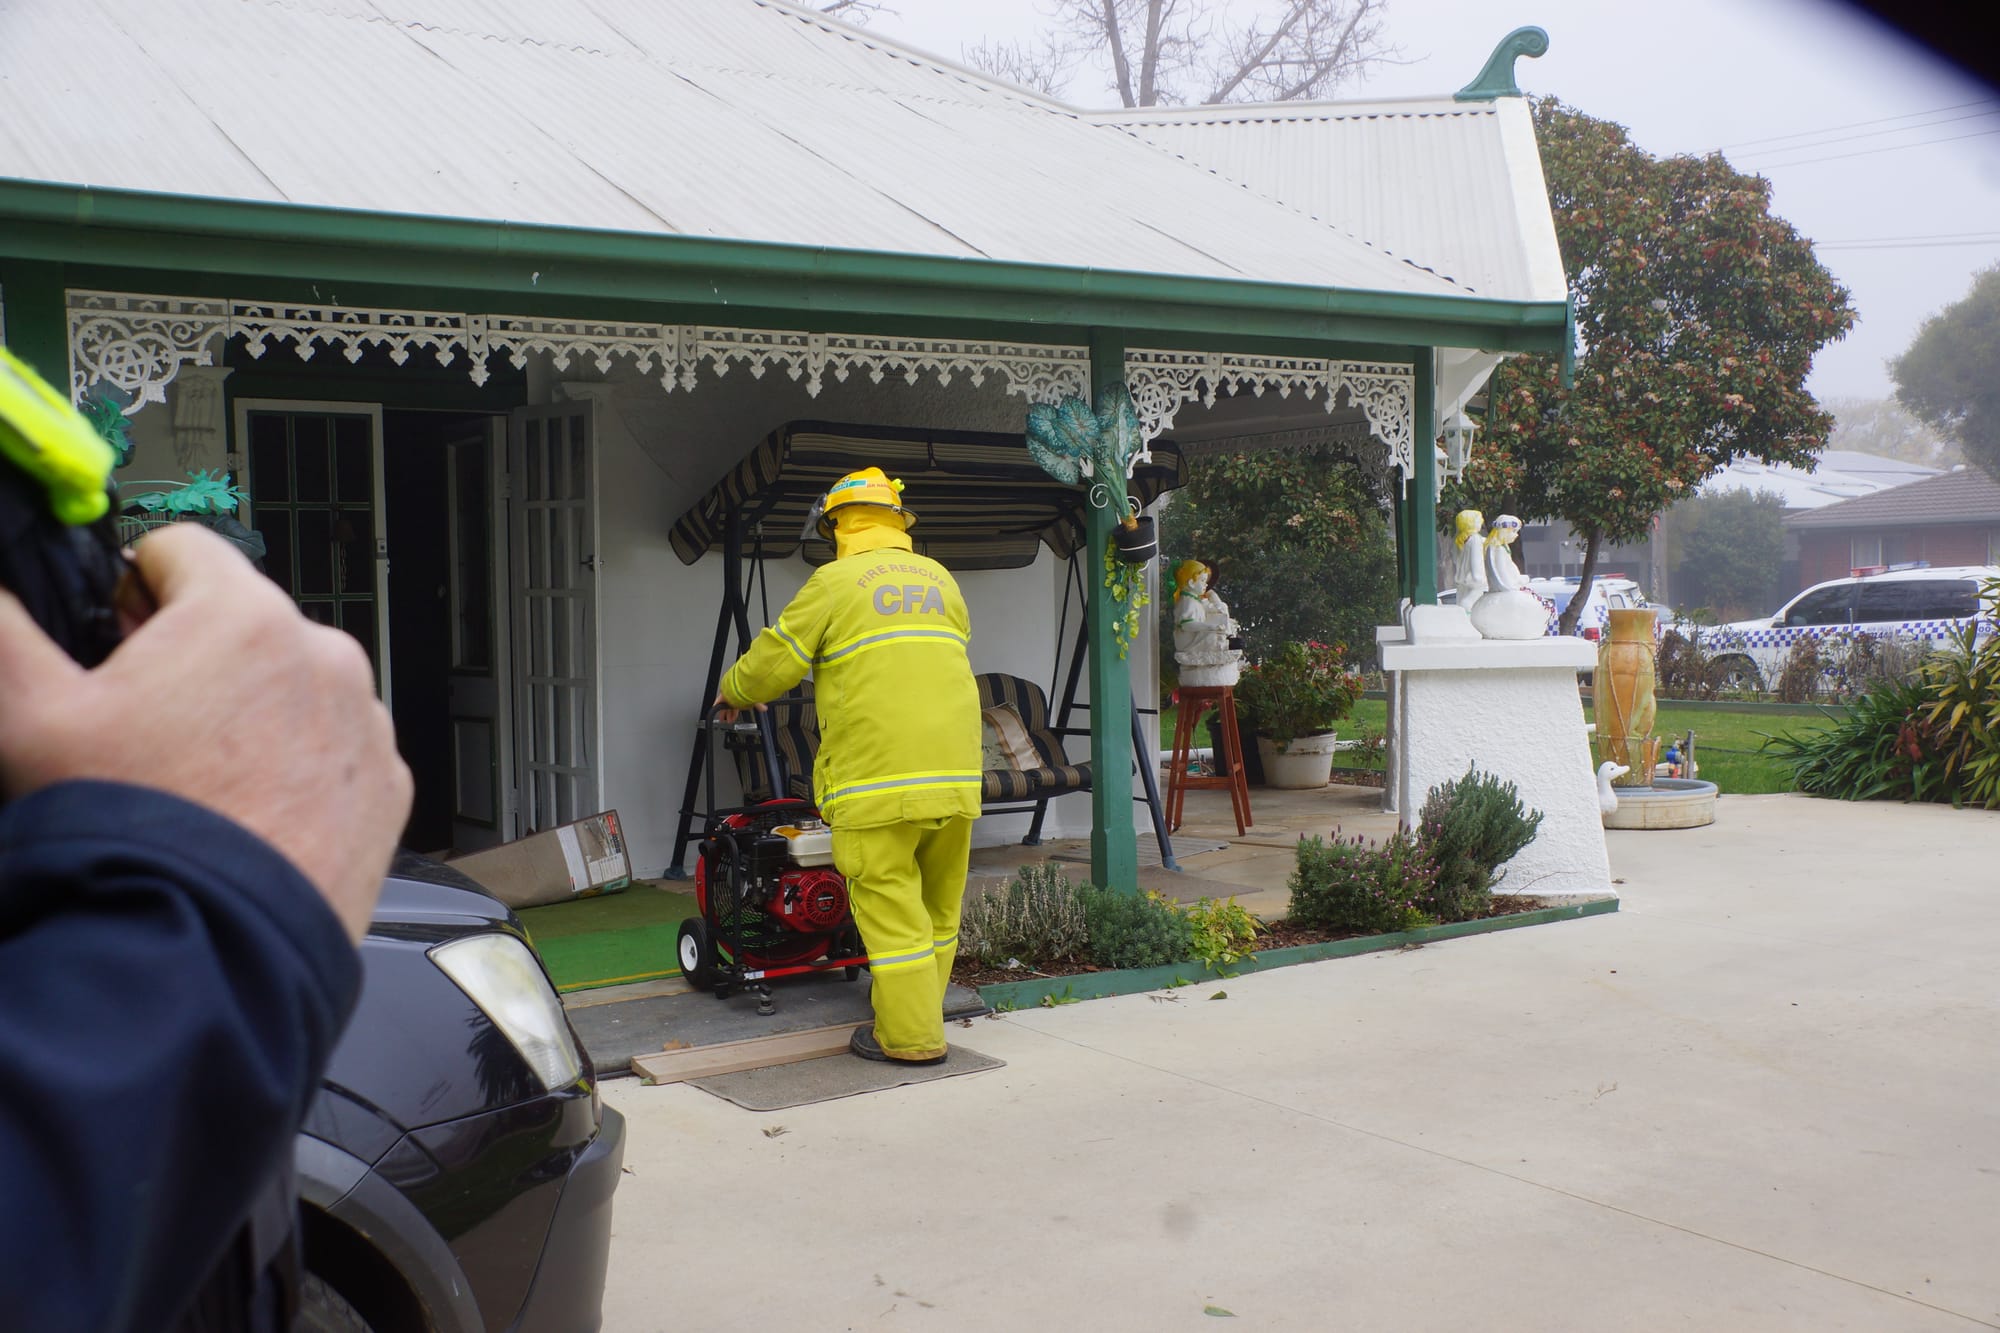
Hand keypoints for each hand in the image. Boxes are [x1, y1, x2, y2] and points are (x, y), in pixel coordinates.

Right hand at [0, 525, 411, 942]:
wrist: (212, 944)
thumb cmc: (134, 829)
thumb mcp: (32, 715)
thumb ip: (3, 630)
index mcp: (245, 618)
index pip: (182, 550)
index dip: (132, 590)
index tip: (117, 641)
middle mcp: (324, 660)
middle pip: (243, 624)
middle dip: (193, 660)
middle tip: (146, 729)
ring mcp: (366, 725)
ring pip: (294, 689)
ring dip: (249, 715)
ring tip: (197, 781)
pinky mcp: (388, 788)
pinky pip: (336, 752)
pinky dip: (297, 770)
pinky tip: (248, 813)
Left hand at [711, 693, 766, 724]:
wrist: (742, 685)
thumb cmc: (749, 691)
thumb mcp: (755, 701)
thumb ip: (759, 705)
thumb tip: (765, 708)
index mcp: (740, 698)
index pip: (737, 707)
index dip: (735, 714)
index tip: (733, 718)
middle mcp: (734, 697)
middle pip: (730, 708)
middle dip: (728, 715)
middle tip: (727, 720)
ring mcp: (728, 696)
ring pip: (724, 706)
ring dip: (723, 713)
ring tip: (722, 719)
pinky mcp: (723, 696)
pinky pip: (718, 701)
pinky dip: (716, 706)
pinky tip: (715, 709)